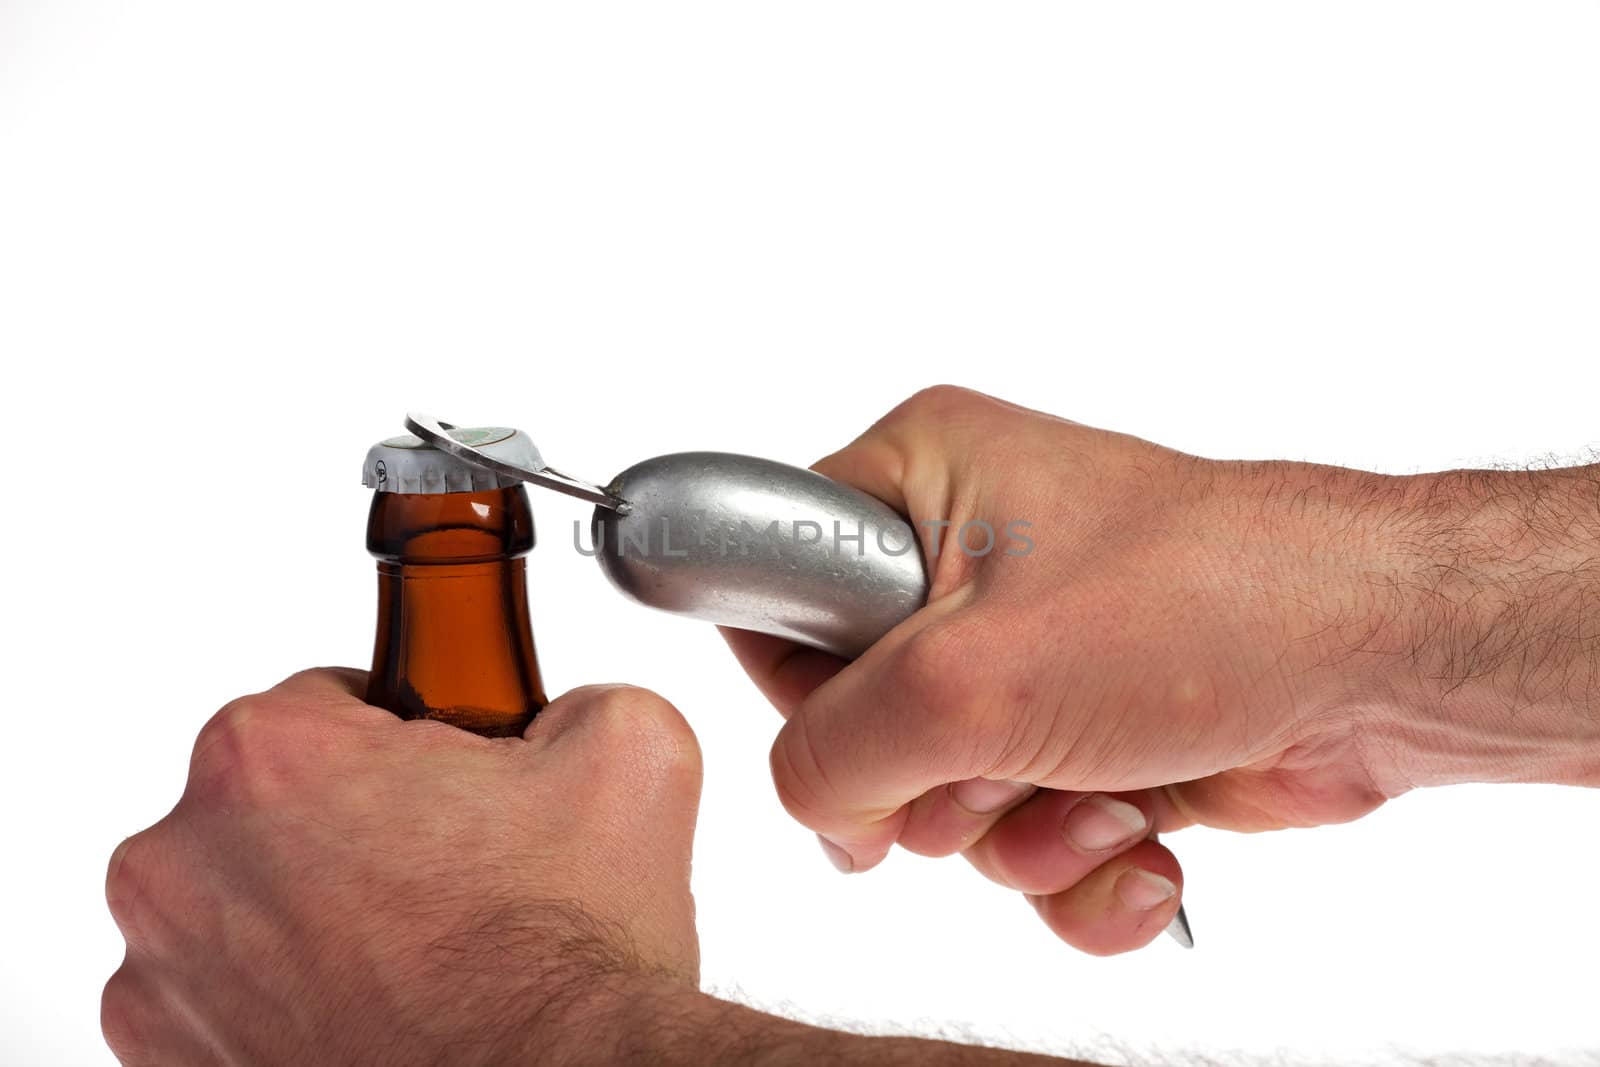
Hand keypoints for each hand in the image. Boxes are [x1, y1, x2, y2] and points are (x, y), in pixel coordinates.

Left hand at [102, 669, 702, 1065]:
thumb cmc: (564, 963)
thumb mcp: (630, 757)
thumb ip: (576, 700)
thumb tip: (559, 717)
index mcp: (265, 754)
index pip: (335, 702)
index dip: (418, 747)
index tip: (459, 798)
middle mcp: (179, 862)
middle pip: (284, 806)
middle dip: (365, 831)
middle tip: (458, 881)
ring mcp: (165, 979)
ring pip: (254, 905)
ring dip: (324, 918)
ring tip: (426, 958)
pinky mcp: (177, 1062)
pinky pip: (231, 1000)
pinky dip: (294, 1003)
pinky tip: (381, 1014)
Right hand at [724, 386, 1599, 954]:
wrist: (1378, 660)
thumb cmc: (1205, 603)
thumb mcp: (970, 681)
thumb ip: (834, 753)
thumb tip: (821, 810)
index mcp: (917, 478)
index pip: (776, 590)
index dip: (807, 689)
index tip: (876, 734)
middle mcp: (963, 560)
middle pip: (859, 723)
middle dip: (939, 787)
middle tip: (1011, 760)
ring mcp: (1025, 653)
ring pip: (941, 799)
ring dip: (1018, 836)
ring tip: (1102, 796)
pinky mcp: (1077, 729)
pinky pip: (1019, 834)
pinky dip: (1073, 863)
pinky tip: (1139, 840)